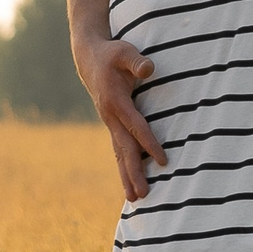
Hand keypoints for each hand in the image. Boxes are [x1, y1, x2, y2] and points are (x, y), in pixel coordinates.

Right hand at [76, 36, 164, 201]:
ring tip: (134, 199)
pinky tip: (129, 183)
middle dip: (134, 173)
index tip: (163, 161)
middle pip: (125, 149)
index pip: (136, 127)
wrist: (88, 58)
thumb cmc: (111, 54)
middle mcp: (110, 117)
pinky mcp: (112, 125)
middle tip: (143, 195)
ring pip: (119, 154)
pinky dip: (124, 167)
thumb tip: (149, 69)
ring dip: (126, 176)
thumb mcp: (124, 52)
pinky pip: (118, 150)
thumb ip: (137, 61)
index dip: (150, 144)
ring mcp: (109, 123)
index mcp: (115, 102)